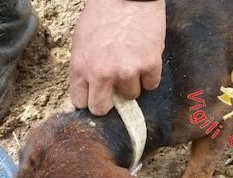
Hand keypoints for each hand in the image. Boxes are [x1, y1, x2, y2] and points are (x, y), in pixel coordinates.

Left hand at [69, 0, 165, 114]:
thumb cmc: (103, 13)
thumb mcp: (81, 42)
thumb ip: (84, 67)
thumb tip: (89, 87)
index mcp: (80, 68)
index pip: (80, 102)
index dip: (89, 99)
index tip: (95, 95)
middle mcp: (101, 75)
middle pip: (101, 108)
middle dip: (107, 101)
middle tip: (113, 90)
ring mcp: (126, 72)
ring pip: (130, 96)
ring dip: (132, 84)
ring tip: (132, 64)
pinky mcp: (149, 65)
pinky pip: (151, 84)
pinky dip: (150, 76)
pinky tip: (146, 60)